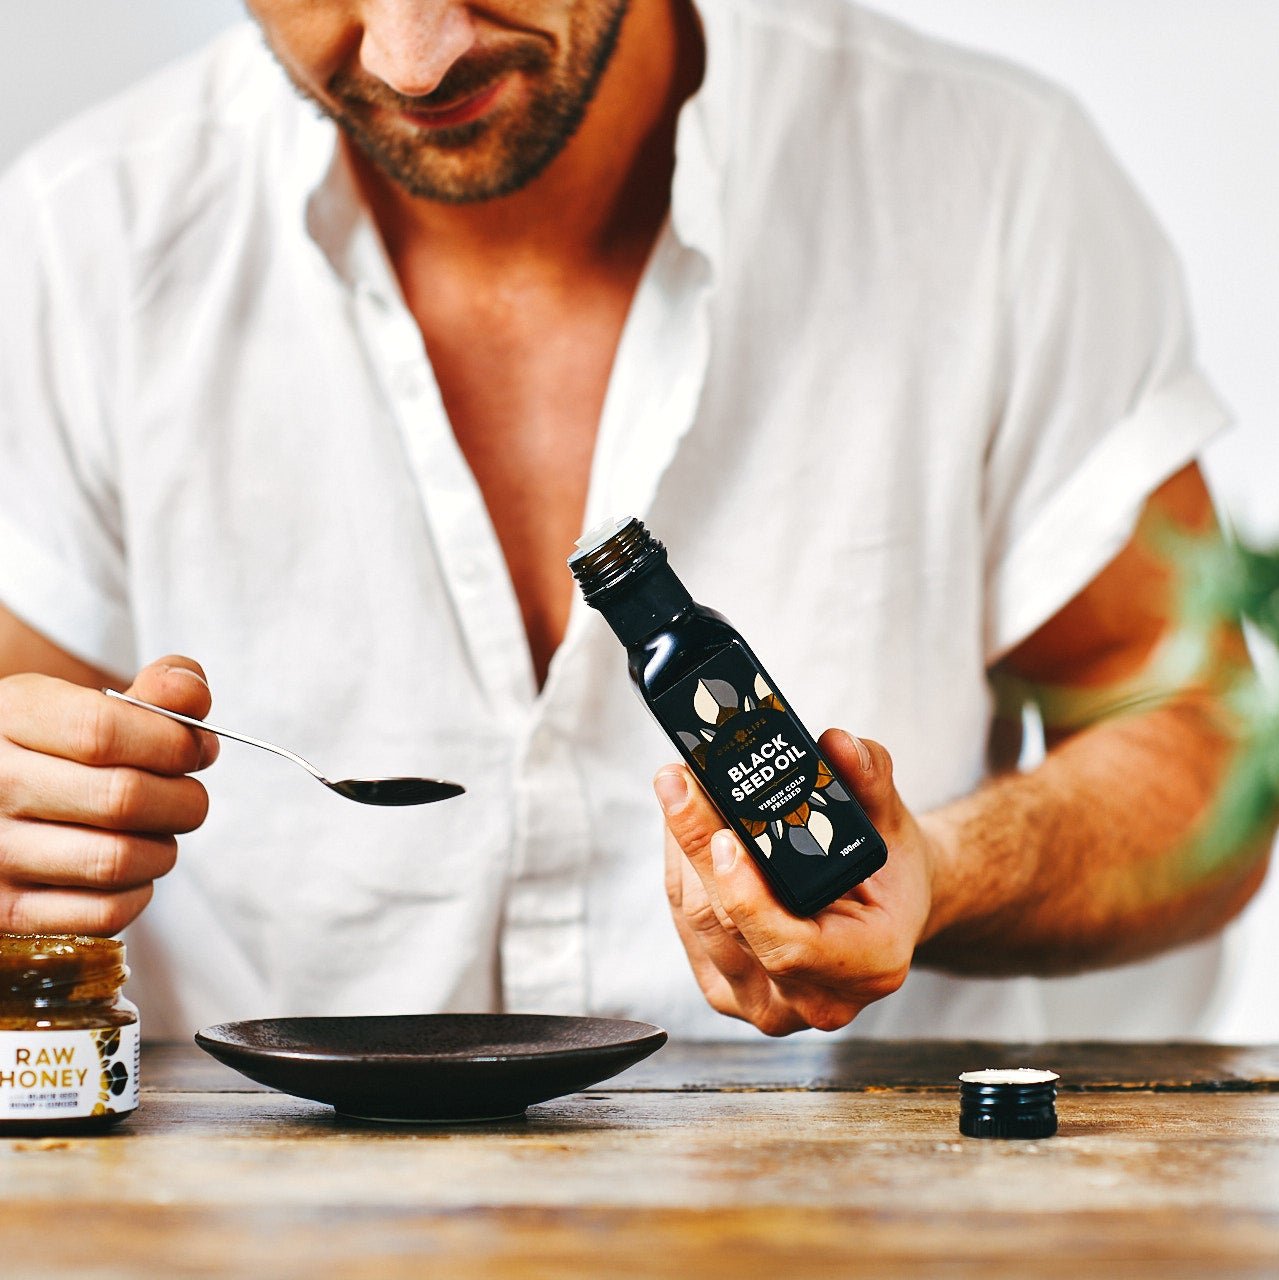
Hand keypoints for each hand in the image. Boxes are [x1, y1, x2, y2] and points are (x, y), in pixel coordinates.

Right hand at [0, 656, 218, 934]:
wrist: (0, 798)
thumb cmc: (62, 750)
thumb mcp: (92, 703)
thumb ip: (156, 693)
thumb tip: (192, 695)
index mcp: (9, 716)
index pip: (104, 731)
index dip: (171, 743)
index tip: (193, 751)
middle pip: (122, 798)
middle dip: (182, 799)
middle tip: (185, 796)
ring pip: (119, 860)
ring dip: (163, 849)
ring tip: (157, 832)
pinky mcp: (5, 913)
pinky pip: (104, 914)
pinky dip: (137, 893)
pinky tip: (128, 870)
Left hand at [656, 729, 935, 1034]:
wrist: (880, 911)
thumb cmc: (888, 871)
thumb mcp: (893, 818)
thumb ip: (871, 778)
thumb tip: (838, 743)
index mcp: (871, 964)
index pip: (790, 948)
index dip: (748, 897)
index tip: (725, 838)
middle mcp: (816, 1000)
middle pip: (730, 925)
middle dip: (698, 847)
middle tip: (680, 780)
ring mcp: (767, 1004)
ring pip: (698, 921)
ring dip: (681, 850)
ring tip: (680, 788)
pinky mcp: (726, 990)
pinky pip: (687, 925)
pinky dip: (680, 869)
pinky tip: (680, 826)